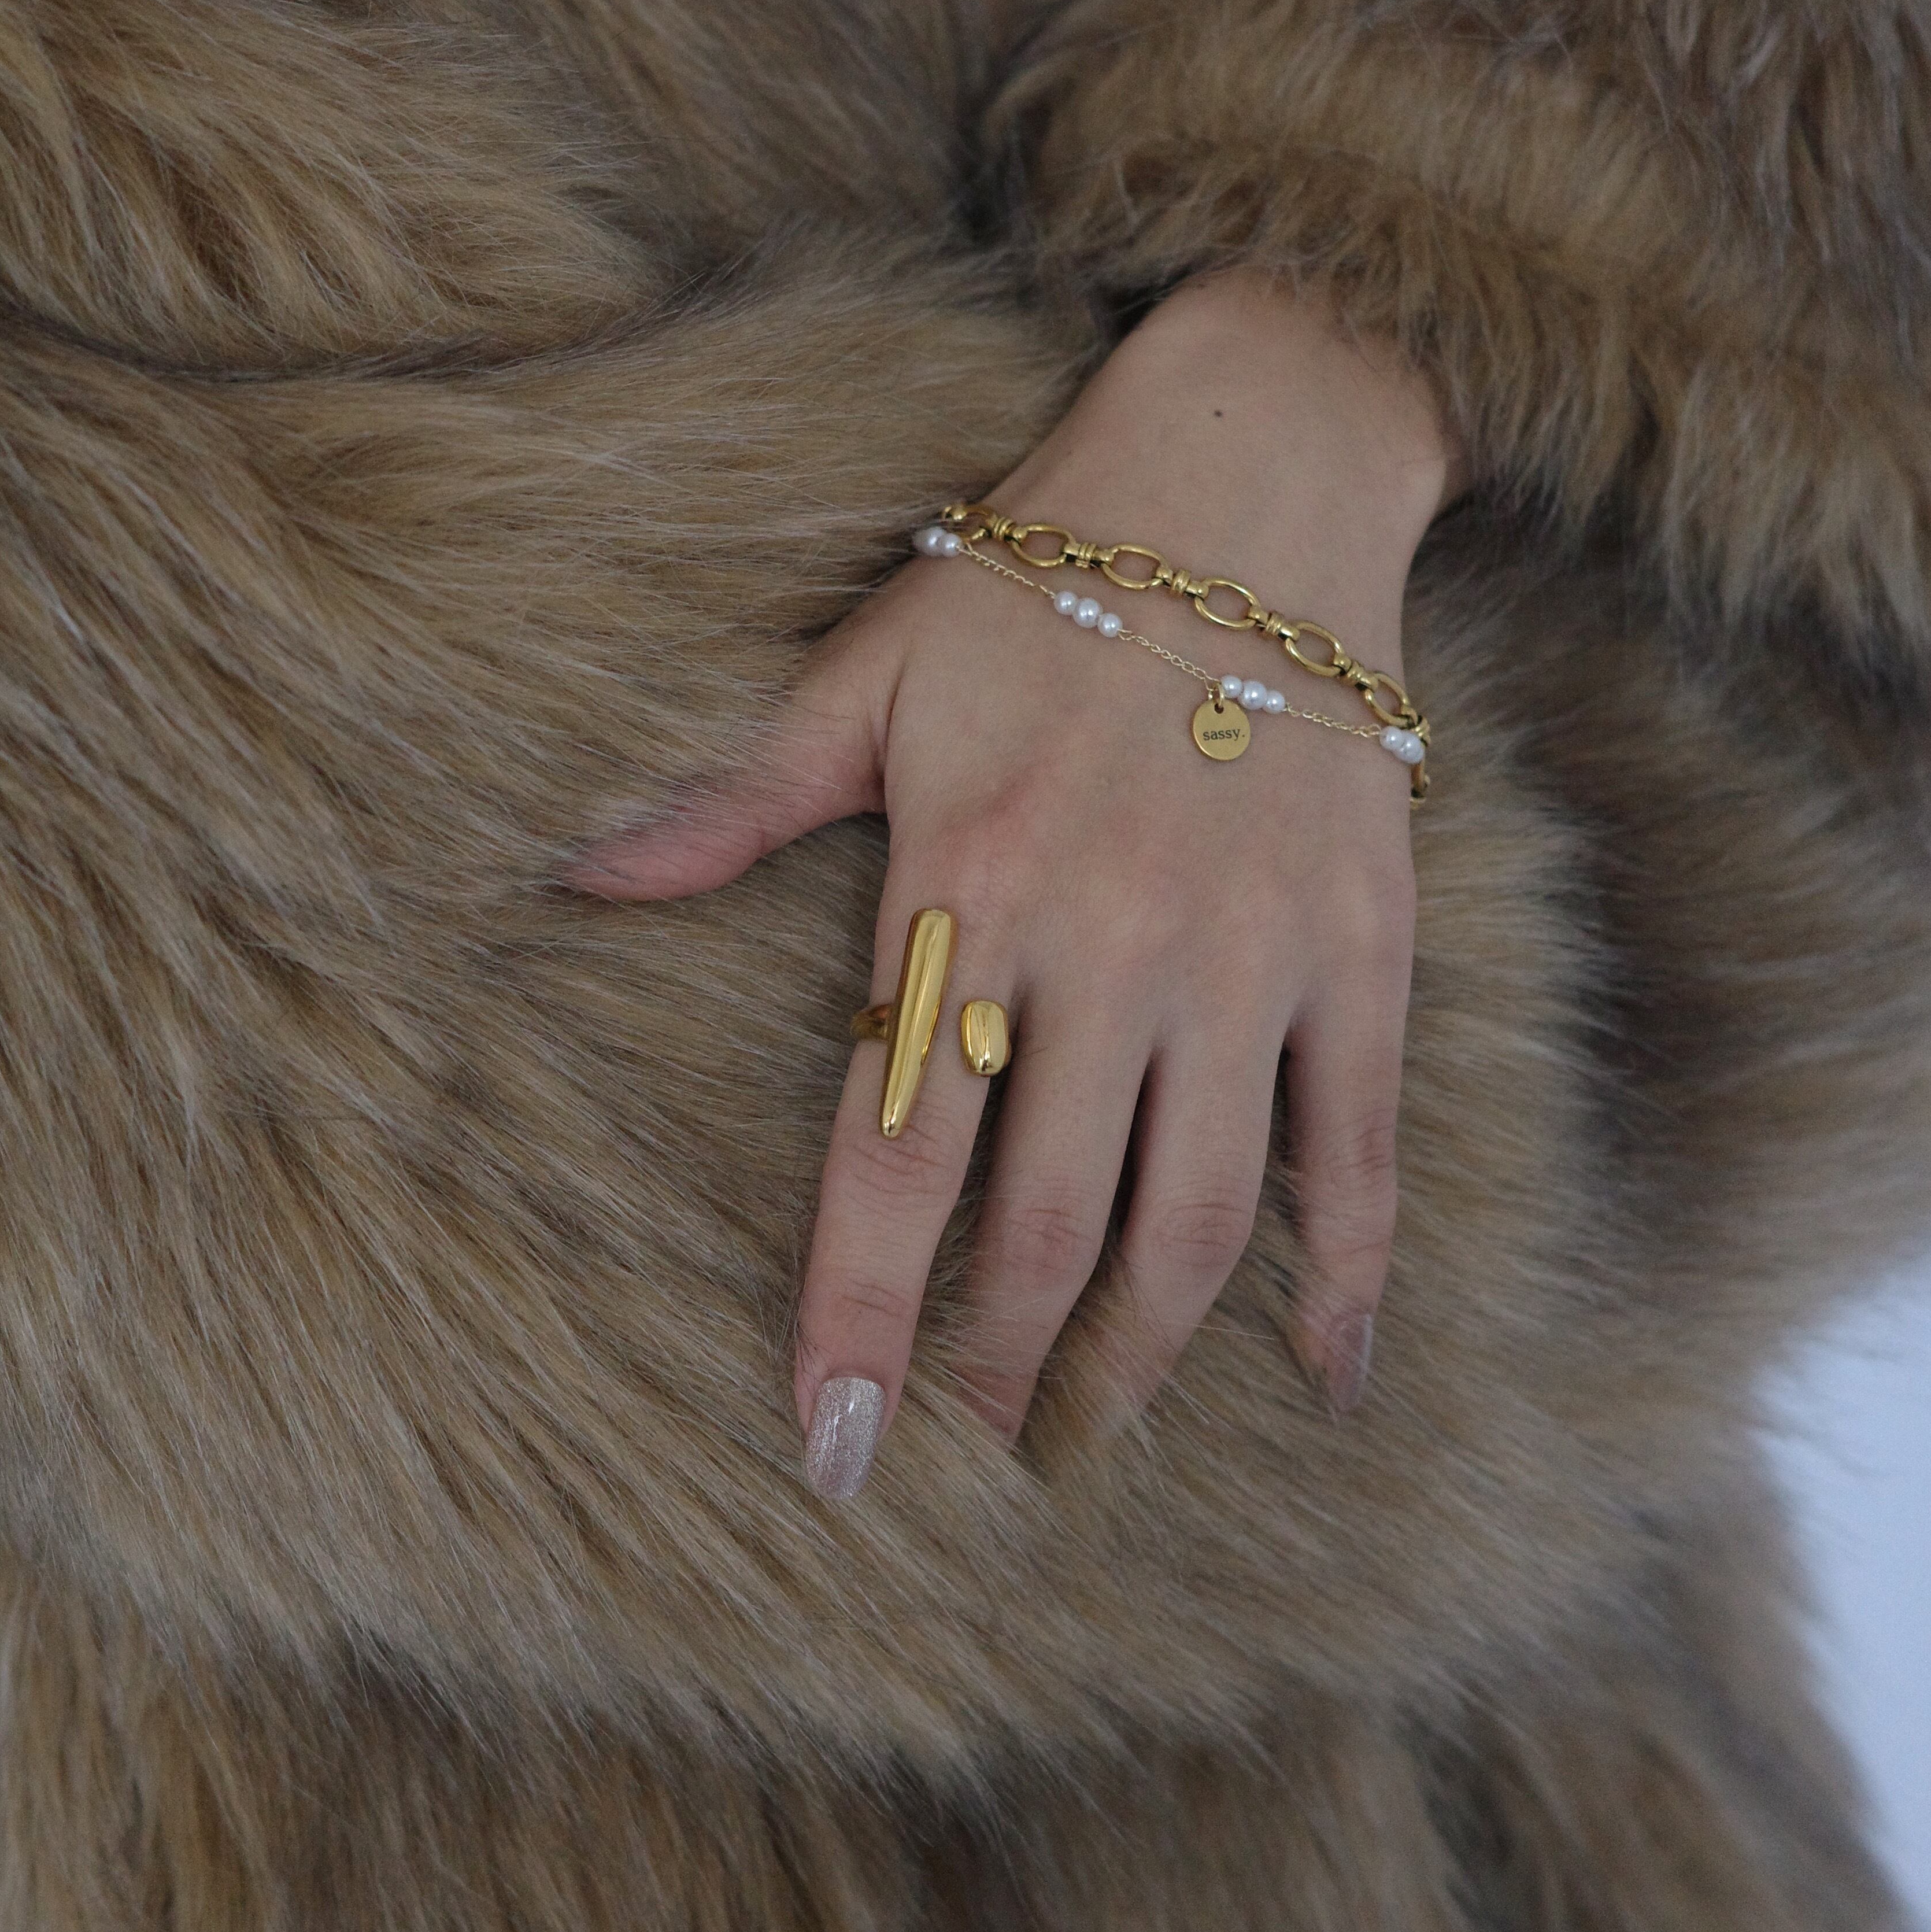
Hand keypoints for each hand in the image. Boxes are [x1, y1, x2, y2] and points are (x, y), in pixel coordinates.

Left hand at [572, 270, 1460, 1498]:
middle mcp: (1111, 947)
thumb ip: (730, 793)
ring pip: (1194, 1222)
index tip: (833, 1450)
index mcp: (970, 888)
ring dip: (1136, 1359)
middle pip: (1043, 1226)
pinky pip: (1355, 1151)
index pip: (895, 1156)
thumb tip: (569, 874)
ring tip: (1083, 1444)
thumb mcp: (867, 668)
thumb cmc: (1042, 580)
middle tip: (965, 1456)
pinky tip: (1318, 1381)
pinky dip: (1346, 1280)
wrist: (1252, 475)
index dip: (860, 1317)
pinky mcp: (1361, 952)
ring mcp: (1247, 959)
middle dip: (996, 1370)